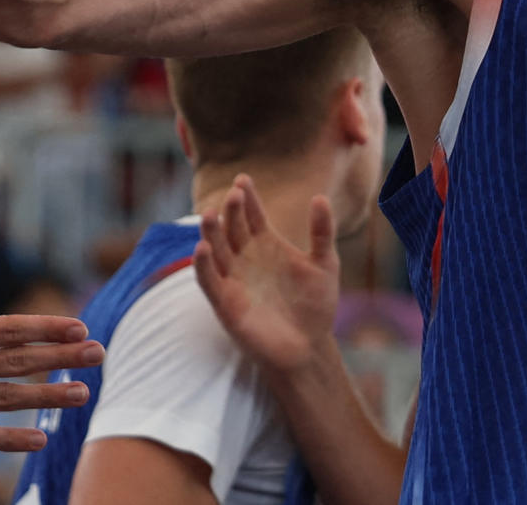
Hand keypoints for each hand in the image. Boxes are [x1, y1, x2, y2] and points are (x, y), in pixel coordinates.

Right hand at [0, 212, 103, 450]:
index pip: (7, 330)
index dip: (47, 328)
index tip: (80, 326)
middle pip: (16, 363)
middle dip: (62, 358)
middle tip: (99, 355)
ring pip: (4, 400)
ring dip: (46, 397)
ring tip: (82, 394)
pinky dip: (8, 440)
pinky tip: (38, 440)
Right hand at [193, 176, 340, 380]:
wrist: (309, 347)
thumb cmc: (315, 305)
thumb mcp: (325, 264)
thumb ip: (322, 232)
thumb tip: (320, 197)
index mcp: (266, 244)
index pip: (252, 214)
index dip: (247, 197)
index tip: (243, 179)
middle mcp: (245, 257)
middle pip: (232, 227)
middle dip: (231, 210)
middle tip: (234, 194)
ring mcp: (233, 278)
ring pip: (216, 250)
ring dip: (211, 232)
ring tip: (210, 214)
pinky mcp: (225, 303)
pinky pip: (209, 281)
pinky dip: (203, 266)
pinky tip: (202, 249)